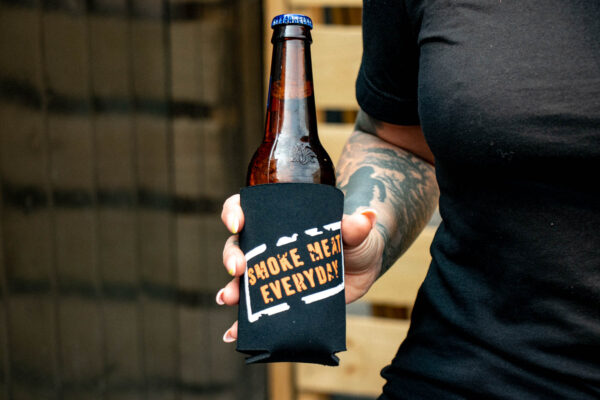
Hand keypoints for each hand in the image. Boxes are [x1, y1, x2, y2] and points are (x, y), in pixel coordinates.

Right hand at [217, 194, 382, 342]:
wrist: (363, 268)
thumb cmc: (354, 240)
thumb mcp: (356, 232)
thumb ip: (357, 226)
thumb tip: (367, 217)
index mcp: (280, 219)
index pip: (247, 207)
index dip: (234, 212)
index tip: (237, 224)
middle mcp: (268, 244)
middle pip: (238, 244)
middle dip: (231, 255)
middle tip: (238, 268)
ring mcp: (271, 271)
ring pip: (241, 278)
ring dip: (232, 289)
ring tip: (229, 298)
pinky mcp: (279, 296)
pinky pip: (255, 309)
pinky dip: (241, 322)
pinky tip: (233, 332)